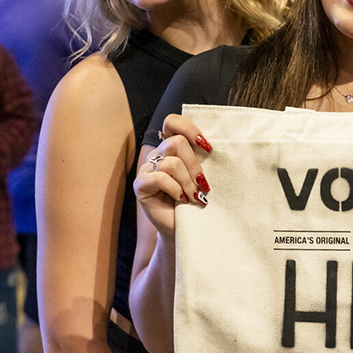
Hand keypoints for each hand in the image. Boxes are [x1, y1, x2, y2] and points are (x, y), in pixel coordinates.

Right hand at [134, 113, 211, 239]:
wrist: (184, 230)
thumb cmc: (195, 203)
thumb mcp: (202, 177)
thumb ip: (202, 159)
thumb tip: (212, 146)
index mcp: (171, 148)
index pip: (172, 122)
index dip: (190, 129)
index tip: (208, 148)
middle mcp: (157, 155)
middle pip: (176, 142)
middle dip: (195, 165)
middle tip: (202, 184)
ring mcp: (147, 169)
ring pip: (171, 162)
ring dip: (187, 182)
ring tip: (194, 196)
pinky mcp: (141, 185)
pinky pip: (160, 178)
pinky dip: (175, 189)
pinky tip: (181, 200)